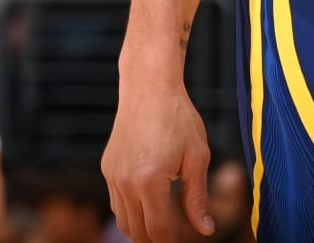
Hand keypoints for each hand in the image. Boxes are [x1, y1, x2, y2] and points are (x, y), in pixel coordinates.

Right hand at [102, 77, 213, 242]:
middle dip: (158, 240)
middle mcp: (125, 182)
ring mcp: (113, 175)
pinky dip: (131, 211)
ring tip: (164, 224)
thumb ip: (198, 197)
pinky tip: (149, 203)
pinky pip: (116, 202)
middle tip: (177, 235)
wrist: (148, 86)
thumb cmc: (178, 117)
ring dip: (142, 229)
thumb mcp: (197, 156)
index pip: (160, 231)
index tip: (188, 239)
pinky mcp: (107, 167)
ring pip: (123, 221)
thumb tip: (206, 230)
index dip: (175, 242)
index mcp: (149, 181)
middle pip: (138, 233)